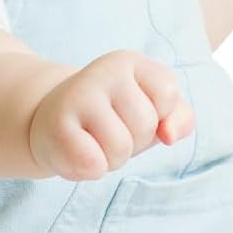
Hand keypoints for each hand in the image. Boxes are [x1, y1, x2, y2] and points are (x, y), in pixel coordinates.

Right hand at [29, 50, 193, 180]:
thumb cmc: (112, 118)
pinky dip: (91, 170)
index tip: (133, 112)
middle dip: (134, 142)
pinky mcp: (56, 125)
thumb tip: (170, 135)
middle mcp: (104, 71)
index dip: (157, 116)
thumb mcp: (153, 111)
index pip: (168, 96)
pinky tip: (77, 153)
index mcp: (131, 61)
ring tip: (94, 142)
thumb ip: (180, 118)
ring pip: (121, 148)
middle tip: (108, 131)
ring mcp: (77, 96)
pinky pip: (92, 164)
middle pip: (146, 126)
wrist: (51, 123)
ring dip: (112, 159)